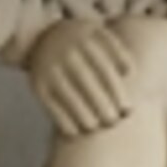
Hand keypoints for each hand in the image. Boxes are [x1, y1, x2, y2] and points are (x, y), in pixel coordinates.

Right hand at [26, 18, 135, 137]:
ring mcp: (50, 68)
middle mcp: (67, 53)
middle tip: (114, 121)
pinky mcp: (37, 84)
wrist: (44, 35)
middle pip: (87, 83)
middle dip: (103, 106)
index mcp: (88, 41)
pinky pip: (50, 104)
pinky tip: (75, 132)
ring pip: (68, 95)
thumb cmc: (84, 42)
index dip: (118, 92)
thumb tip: (129, 73)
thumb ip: (118, 52)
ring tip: (96, 127)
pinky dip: (62, 120)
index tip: (128, 110)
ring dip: (83, 115)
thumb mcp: (101, 36)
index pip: (106, 70)